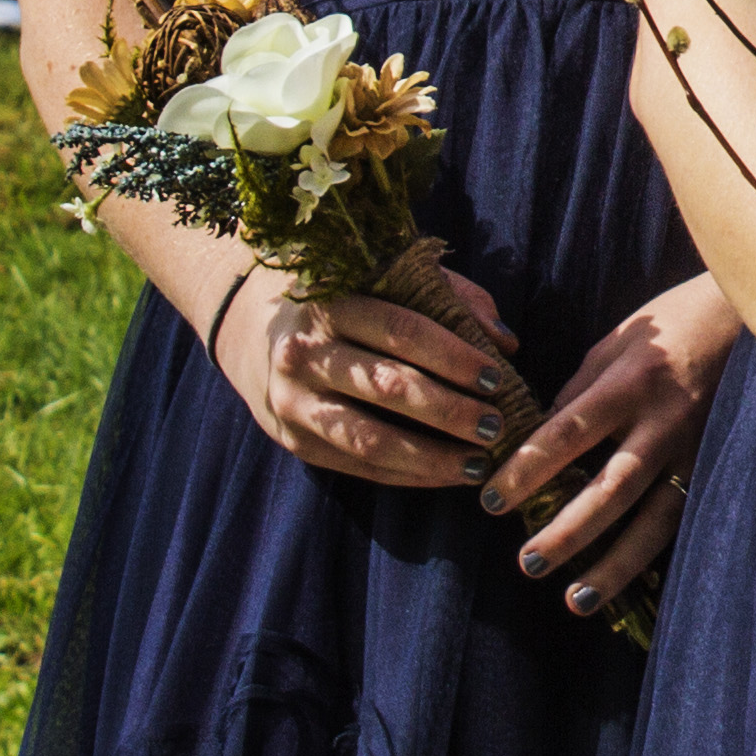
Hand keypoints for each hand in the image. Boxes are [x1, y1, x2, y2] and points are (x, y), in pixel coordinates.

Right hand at [215, 265, 524, 486]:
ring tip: (478, 463)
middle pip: (388, 386)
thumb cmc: (343, 299)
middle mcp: (304, 354)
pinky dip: (407, 474)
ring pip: (370, 438)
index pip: (401, 330)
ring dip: (431, 456)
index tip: (497, 377)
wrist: (251, 330)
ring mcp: (293, 402)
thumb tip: (504, 340)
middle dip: (449, 410)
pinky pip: (357, 465)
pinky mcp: (293, 442)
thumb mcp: (385, 281)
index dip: (453, 356)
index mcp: (331, 304)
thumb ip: (448, 298)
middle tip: (496, 424)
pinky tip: (445, 474)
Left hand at [484, 275, 738, 619]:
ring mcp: (695, 448)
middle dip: (568, 531)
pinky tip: (624, 586)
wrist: (751, 318)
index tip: (492, 501)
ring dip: (612, 566)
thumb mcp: (618, 340)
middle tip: (527, 562)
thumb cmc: (674, 322)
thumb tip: (542, 436)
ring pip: (653, 520)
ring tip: (574, 601)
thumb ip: (581, 389)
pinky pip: (680, 519)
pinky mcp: (715, 466)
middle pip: (611, 488)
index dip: (528, 469)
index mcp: (632, 381)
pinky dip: (650, 557)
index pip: (569, 432)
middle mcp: (664, 420)